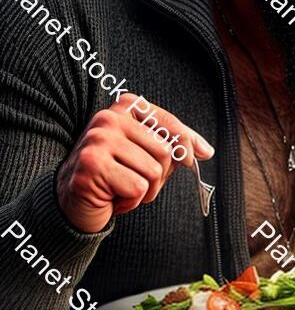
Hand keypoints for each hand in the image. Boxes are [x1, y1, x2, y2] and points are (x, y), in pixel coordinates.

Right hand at [56, 93, 213, 232]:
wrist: (73, 203)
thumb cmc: (115, 175)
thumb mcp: (146, 153)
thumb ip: (174, 146)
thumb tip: (206, 151)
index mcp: (124, 107)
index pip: (169, 123)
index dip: (187, 142)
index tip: (200, 156)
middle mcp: (108, 118)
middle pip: (166, 151)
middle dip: (159, 176)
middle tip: (135, 181)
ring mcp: (98, 140)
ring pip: (153, 172)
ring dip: (144, 191)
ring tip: (121, 188)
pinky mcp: (93, 166)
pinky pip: (137, 188)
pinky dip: (130, 201)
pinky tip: (111, 198)